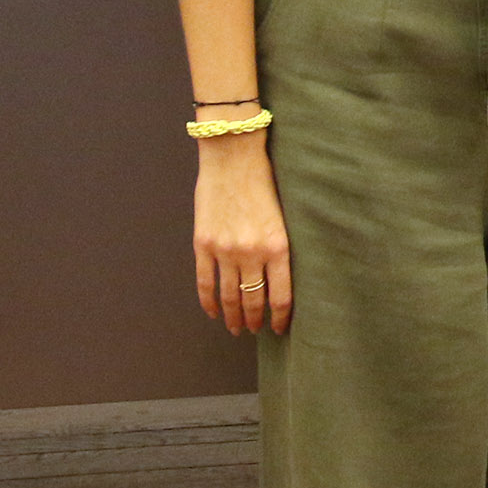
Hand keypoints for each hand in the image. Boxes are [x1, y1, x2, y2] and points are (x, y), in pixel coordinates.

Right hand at [193, 137, 292, 334]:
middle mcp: (252, 252)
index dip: (280, 317)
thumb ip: (280, 246)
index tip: (279, 328)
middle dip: (255, 320)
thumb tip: (282, 277)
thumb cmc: (264, 181)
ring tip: (237, 328)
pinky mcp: (204, 244)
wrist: (233, 157)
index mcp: (278, 246)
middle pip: (253, 300)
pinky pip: (205, 283)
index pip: (281, 296)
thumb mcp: (283, 216)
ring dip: (234, 317)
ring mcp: (225, 250)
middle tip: (255, 330)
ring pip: (229, 296)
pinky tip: (214, 313)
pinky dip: (209, 302)